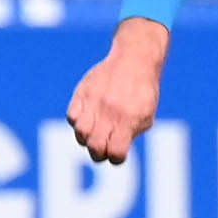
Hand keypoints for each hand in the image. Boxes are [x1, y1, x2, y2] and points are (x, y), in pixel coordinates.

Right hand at [64, 18, 169, 164]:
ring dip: (86, 139)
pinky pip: (71, 116)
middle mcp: (110, 112)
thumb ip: (131, 135)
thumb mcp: (146, 115)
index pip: (116, 153)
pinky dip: (77, 122)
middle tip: (103, 147)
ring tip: (94, 133)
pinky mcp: (82, 92)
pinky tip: (87, 117)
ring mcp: (94, 102)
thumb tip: (114, 153)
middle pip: (95, 147)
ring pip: (80, 133)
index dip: (116, 158)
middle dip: (99, 153)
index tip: (117, 153)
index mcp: (129, 120)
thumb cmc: (143, 91)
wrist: (135, 59)